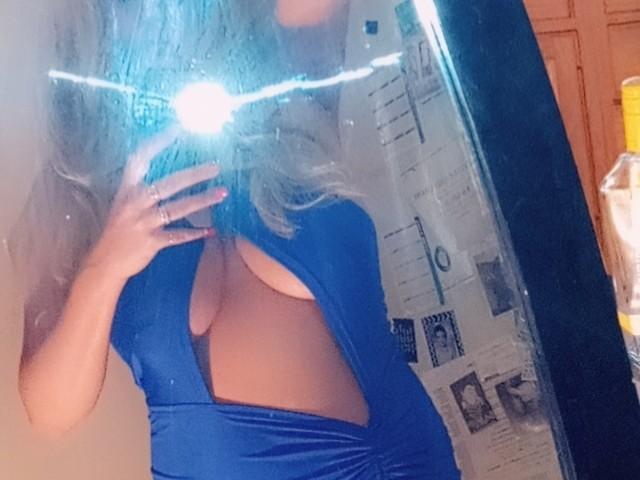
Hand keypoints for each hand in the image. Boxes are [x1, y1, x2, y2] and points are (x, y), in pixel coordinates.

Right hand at [83, 127, 226, 280]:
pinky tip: (211, 231)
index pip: (141, 159)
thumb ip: (141, 188)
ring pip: (178, 208)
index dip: (157, 142)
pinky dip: (195, 234)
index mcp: (127, 189)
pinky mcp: (152, 242)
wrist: (104, 261)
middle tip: (216, 166)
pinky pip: (178, 236)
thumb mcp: (124, 204)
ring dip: (202, 200)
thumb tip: (167, 173)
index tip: (177, 129)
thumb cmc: (118, 230)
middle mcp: (135, 203)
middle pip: (169, 183)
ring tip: (222, 193)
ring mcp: (144, 223)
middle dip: (195, 174)